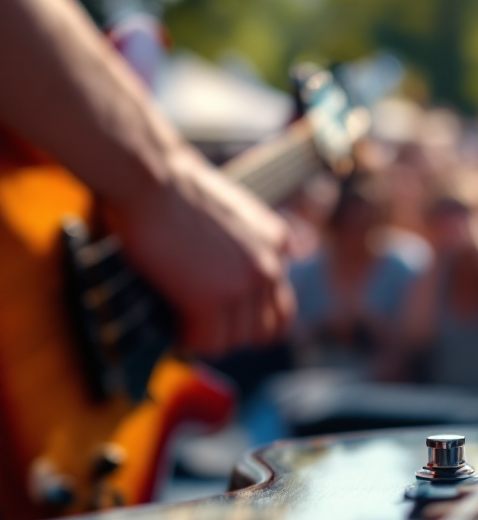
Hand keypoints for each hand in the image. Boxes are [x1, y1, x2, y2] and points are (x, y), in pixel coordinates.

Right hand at [106, 149, 294, 355]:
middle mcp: (269, 268)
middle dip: (232, 335)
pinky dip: (188, 341)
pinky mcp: (210, 299)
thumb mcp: (238, 207)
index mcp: (277, 244)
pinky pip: (206, 342)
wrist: (152, 177)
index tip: (228, 322)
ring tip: (183, 327)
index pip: (282, 309)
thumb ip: (256, 238)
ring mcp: (242, 286)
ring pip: (234, 341)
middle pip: (263, 331)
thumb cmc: (179, 186)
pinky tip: (173, 328)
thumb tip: (276, 256)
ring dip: (208, 339)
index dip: (254, 322)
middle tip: (202, 328)